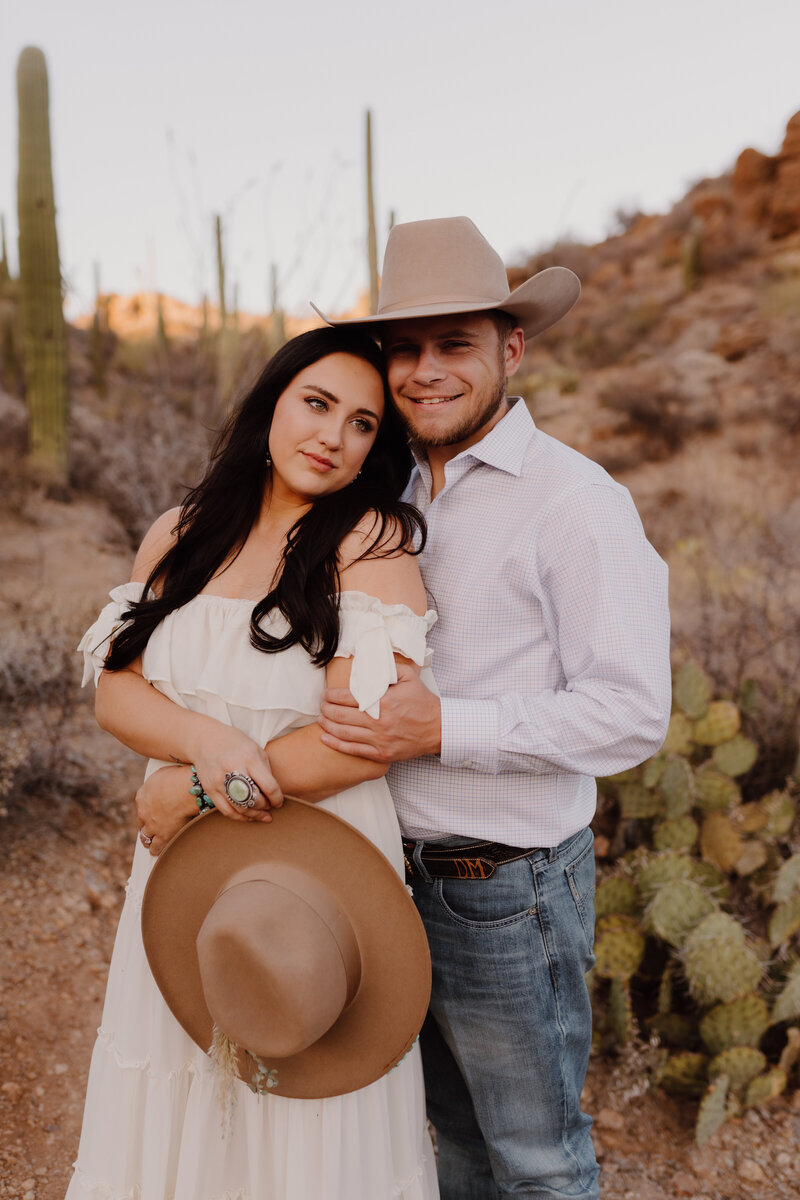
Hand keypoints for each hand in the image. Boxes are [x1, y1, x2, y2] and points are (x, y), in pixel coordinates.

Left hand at [136, 765, 199, 855]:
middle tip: (149, 830)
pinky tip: (158, 851)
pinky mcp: (162, 836)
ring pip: (146, 837)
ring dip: (149, 841)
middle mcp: (143, 812)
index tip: (150, 814)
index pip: (141, 808)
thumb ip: (159, 783)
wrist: (187, 789)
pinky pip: (156, 847)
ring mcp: (152, 825)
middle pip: (141, 823)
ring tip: (151, 845)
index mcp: (142, 796)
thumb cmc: (180, 778)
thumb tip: (163, 784)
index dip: (146, 812)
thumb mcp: (163, 775)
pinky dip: (157, 850)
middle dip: (146, 827)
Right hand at [189, 723, 282, 813]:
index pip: (269, 787)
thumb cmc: (236, 744)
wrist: (206, 739)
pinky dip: (240, 817)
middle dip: (266, 807)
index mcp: (250, 758)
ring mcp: (219, 781)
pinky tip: (248, 816)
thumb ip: (266, 772)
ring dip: (255, 815)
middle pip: (255, 800)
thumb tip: (274, 795)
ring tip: (262, 815)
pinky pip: (226, 811)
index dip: (277, 799)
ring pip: (241, 808)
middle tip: (270, 806)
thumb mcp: (256, 750)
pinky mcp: (210, 789)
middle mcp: (234, 769)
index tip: (279, 802)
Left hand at [318, 664, 441, 762]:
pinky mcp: (381, 754)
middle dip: (327, 710)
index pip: (349, 697)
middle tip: (321, 706)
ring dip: (328, 726)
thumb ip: (388, 668)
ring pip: (344, 733)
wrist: (438, 729)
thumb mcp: (409, 677)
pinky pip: (353, 750)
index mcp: (384, 701)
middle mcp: (379, 721)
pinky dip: (336, 744)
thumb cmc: (423, 702)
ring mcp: (380, 740)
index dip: (332, 696)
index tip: (326, 694)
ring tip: (321, 719)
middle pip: (342, 715)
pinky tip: (325, 738)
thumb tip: (369, 662)